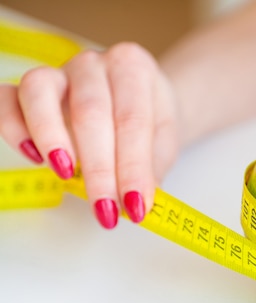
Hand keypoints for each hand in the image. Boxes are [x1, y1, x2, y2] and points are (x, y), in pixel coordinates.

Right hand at [0, 42, 179, 227]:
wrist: (142, 96)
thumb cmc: (150, 119)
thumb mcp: (164, 142)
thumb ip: (150, 169)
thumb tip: (136, 203)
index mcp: (133, 68)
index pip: (133, 121)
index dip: (133, 168)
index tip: (136, 206)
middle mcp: (93, 64)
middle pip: (90, 112)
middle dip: (98, 169)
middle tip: (105, 208)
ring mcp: (58, 71)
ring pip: (40, 92)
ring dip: (51, 138)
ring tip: (66, 175)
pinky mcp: (31, 87)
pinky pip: (8, 99)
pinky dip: (14, 127)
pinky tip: (34, 158)